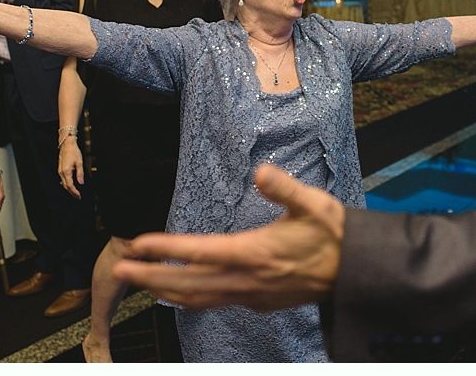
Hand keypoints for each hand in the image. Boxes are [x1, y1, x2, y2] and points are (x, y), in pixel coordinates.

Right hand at [58, 140, 85, 198]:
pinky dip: (67, 184)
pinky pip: (63, 179)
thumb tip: (81, 183)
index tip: (79, 196)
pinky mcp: (60, 169)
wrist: (67, 144)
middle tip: (78, 197)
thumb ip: (80, 174)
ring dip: (69, 189)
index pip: (70, 185)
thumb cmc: (74, 152)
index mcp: (66, 171)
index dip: (74, 192)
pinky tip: (72, 185)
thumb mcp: (79, 162)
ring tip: (76, 192)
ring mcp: (60, 171)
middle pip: (65, 186)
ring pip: (63, 183)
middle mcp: (61, 172)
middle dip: (72, 192)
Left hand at [112, 163, 344, 310]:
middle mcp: (248, 279)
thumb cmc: (334, 235)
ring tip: (141, 282)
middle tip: (120, 268)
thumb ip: (285, 189)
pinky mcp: (259, 302)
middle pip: (189, 283)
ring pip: (199, 298)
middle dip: (151, 275)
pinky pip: (216, 304)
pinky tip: (182, 295)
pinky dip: (191, 300)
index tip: (138, 243)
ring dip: (167, 290)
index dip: (166, 248)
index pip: (200, 252)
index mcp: (255, 253)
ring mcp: (252, 295)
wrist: (356, 272)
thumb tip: (261, 172)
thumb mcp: (314, 205)